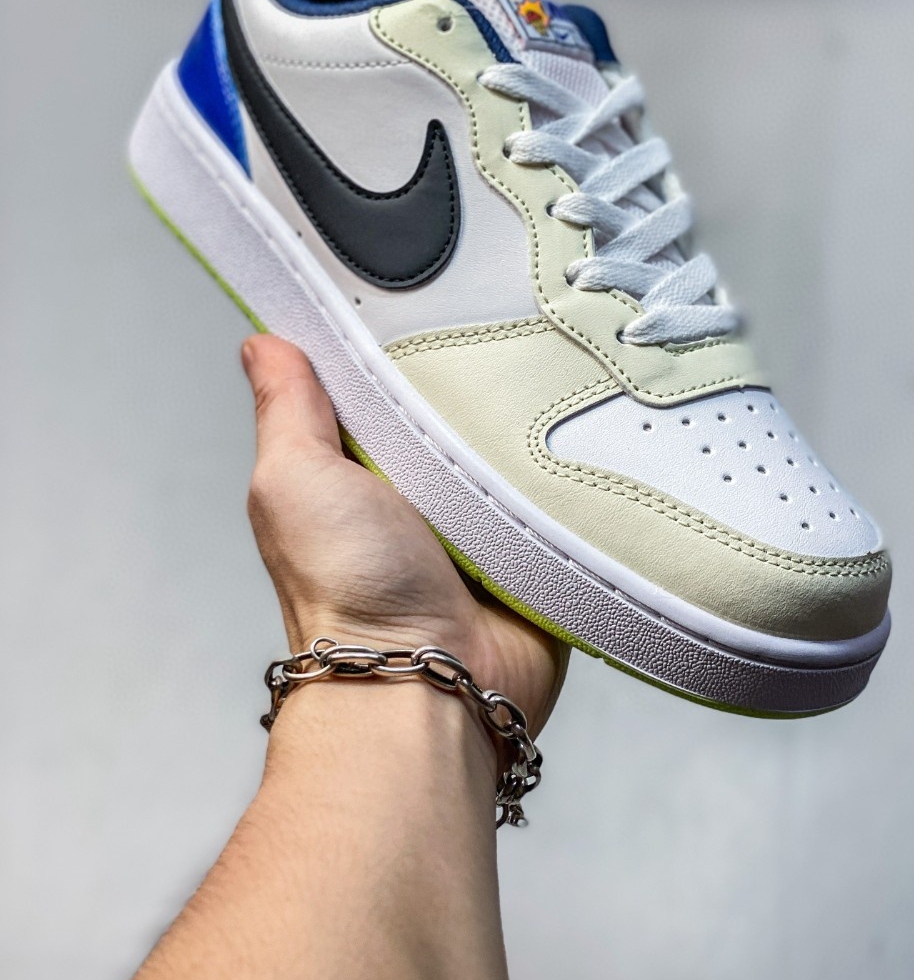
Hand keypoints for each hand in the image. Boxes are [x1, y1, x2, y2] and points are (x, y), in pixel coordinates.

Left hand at [240, 335, 568, 743]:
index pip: (387, 385)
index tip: (427, 290)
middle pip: (461, 411)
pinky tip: (584, 442)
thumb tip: (263, 344)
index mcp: (361, 472)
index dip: (402, 342)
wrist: (427, 689)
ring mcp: (484, 526)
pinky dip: (574, 478)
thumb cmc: (347, 596)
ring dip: (533, 430)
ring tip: (552, 382)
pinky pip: (566, 498)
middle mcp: (422, 497)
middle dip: (481, 380)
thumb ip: (287, 409)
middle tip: (507, 332)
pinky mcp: (537, 552)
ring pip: (520, 449)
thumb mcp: (296, 480)